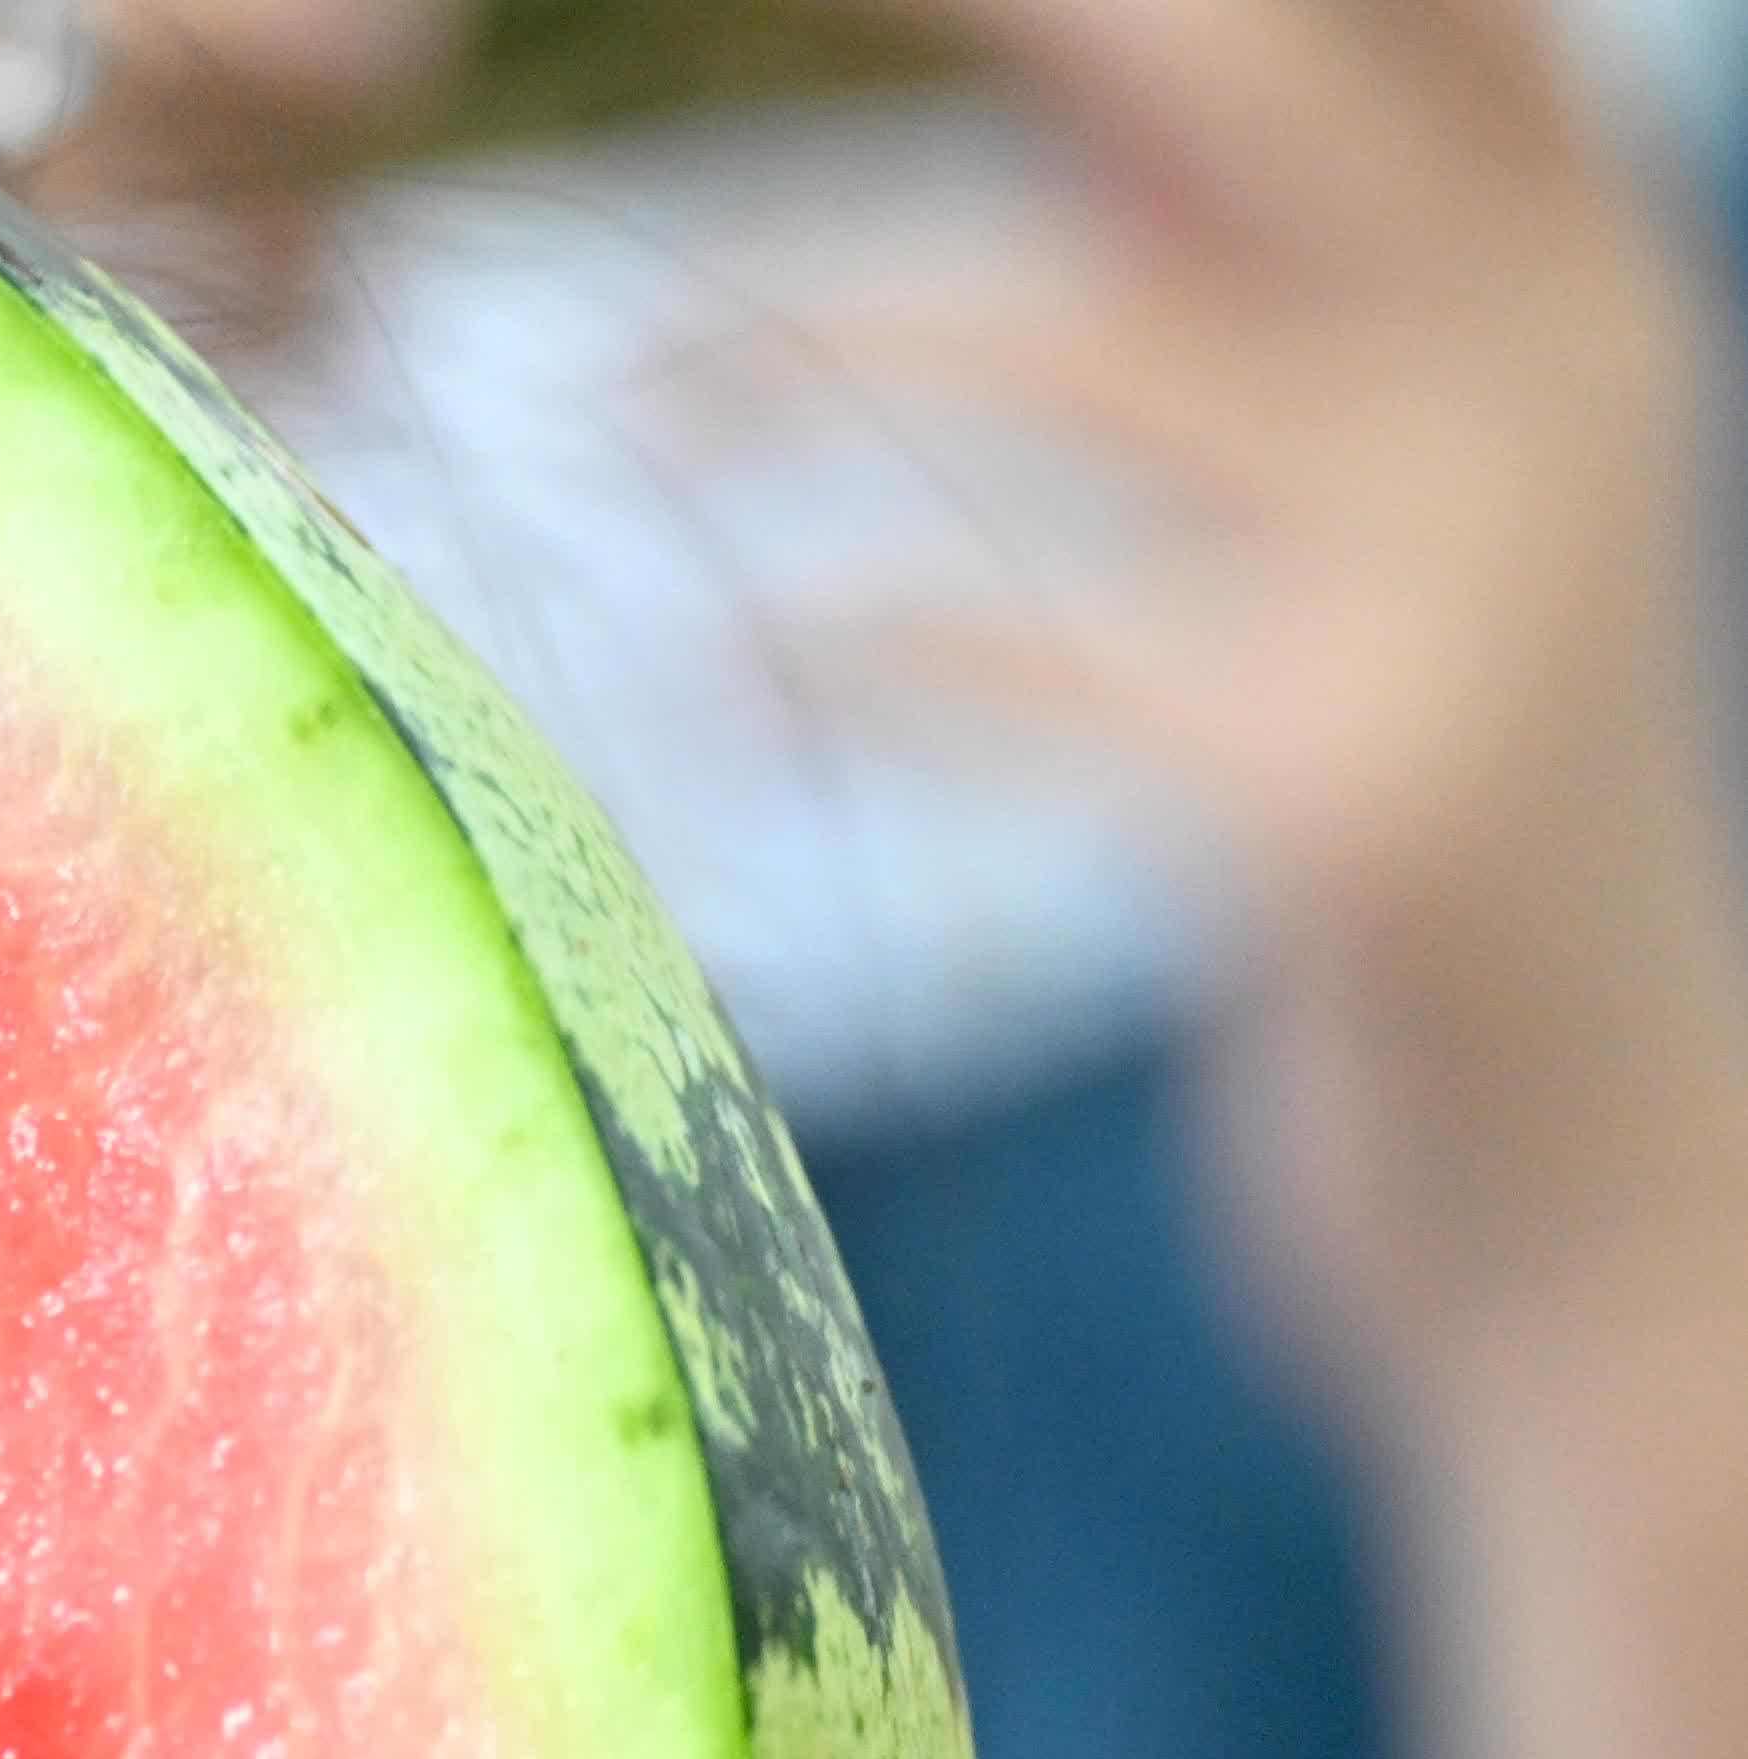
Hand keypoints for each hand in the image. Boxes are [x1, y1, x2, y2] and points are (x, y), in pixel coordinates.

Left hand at [838, 0, 1747, 1361]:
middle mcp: (1564, 377)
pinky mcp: (1353, 808)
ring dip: (794, 337)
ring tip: (607, 405)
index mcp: (1572, 276)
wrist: (1592, 1198)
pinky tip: (713, 674)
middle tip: (706, 6)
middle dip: (987, 11)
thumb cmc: (1420, 813)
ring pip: (1083, 335)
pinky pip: (1023, 651)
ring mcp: (1477, 587)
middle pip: (1256, 60)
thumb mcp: (1378, 496)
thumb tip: (1047, 65)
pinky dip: (842, 641)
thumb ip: (1245, 273)